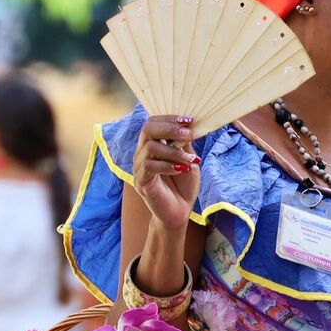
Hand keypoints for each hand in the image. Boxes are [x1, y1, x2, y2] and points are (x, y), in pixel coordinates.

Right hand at [131, 114, 200, 231]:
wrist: (179, 211)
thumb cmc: (183, 185)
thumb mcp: (188, 160)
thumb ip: (185, 144)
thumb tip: (188, 125)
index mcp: (153, 145)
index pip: (153, 123)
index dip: (169, 118)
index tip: (189, 120)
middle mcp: (142, 153)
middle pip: (147, 130)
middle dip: (170, 129)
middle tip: (188, 134)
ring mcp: (139, 167)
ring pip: (150, 148)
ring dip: (174, 152)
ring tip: (190, 161)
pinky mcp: (141, 181)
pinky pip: (149, 167)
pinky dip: (167, 165)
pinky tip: (180, 170)